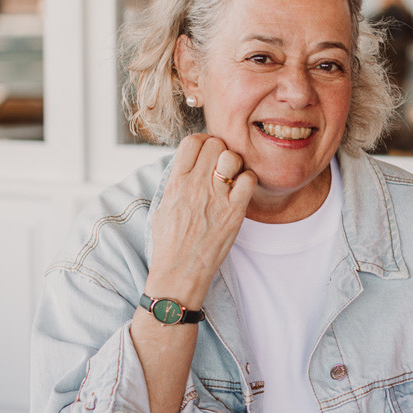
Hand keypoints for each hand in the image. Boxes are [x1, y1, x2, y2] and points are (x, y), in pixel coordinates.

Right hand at [146, 134, 256, 307]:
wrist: (180, 271)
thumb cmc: (170, 242)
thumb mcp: (164, 206)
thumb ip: (177, 181)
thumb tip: (189, 164)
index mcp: (176, 182)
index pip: (192, 141)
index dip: (202, 142)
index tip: (206, 153)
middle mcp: (195, 185)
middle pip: (215, 144)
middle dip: (220, 150)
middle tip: (220, 166)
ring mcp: (216, 197)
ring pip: (233, 157)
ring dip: (235, 163)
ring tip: (231, 178)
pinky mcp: (234, 211)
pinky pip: (249, 179)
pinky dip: (248, 180)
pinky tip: (240, 191)